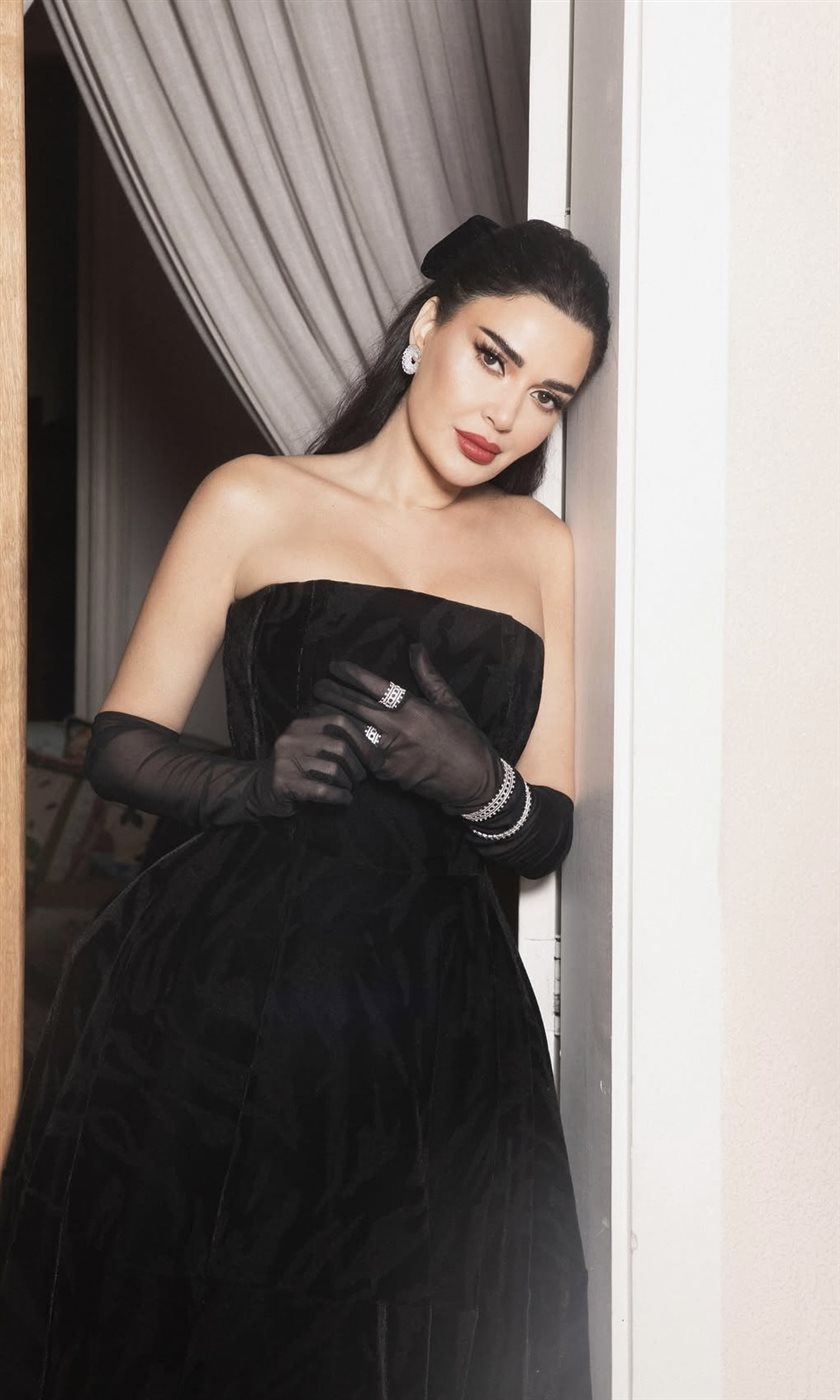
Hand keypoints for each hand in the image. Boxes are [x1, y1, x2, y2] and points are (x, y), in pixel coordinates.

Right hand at [263, 712, 369, 813]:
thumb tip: (376, 751)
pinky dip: (339, 796)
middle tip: (359, 778)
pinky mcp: (284, 782)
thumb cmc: (298, 767)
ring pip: (333, 770)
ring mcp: (286, 760)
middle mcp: (292, 737)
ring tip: (347, 788)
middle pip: (340, 747)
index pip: (340, 722)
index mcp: (303, 724)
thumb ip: (337, 740)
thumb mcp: (312, 745)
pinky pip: (322, 789)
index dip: (363, 740)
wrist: (260, 787)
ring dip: (347, 783)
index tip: (374, 758)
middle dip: (357, 766)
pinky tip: (345, 799)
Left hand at [310, 642, 500, 811]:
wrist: (474, 781)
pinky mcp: (388, 775)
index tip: (335, 666)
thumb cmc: (465, 739)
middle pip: (358, 707)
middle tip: (317, 686)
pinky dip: (346, 746)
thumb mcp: (450, 703)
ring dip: (333, 720)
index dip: (352, 674)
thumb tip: (416, 647)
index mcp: (415, 708)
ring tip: (316, 710)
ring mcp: (392, 753)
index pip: (376, 686)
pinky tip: (331, 738)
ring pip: (354, 732)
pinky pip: (361, 757)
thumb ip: (428, 676)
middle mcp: (400, 728)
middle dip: (334, 695)